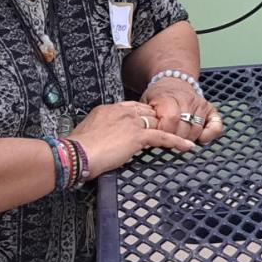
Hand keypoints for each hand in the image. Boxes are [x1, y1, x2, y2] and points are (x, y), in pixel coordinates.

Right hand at [69, 100, 193, 176]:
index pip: (133, 107)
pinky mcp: (137, 136)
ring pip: (157, 123)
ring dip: (170, 130)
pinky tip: (186, 146)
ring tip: (182, 136)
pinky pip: (163, 137)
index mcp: (109, 109)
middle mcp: (122, 112)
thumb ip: (99, 131)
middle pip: (148, 112)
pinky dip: (176, 142)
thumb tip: (102, 140)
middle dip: (159, 121)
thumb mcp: (87, 133)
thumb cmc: (76, 149)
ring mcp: (131, 122)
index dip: (143, 115)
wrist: (75, 153)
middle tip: (170, 128)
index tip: (149, 121)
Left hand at [142, 77, 224, 145]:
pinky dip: (210, 134)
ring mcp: (200, 104)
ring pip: (196, 130)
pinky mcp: (210, 109)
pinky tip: (201, 138)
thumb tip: (146, 133)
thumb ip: (146, 117)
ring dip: (187, 139)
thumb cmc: (158, 97)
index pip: (171, 120)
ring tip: (179, 138)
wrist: (173, 82)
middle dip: (174, 138)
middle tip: (167, 139)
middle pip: (184, 128)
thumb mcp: (145, 103)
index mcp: (169, 98)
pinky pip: (216, 125)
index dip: (165, 132)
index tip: (158, 136)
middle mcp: (187, 100)